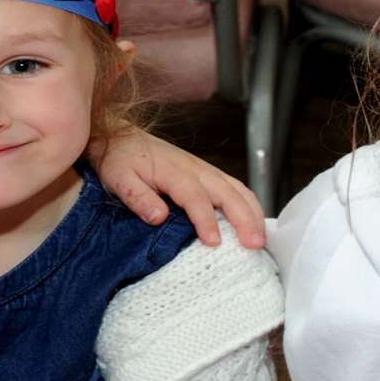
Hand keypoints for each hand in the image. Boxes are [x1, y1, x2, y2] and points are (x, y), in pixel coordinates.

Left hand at [87, 131, 265, 246]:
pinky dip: (249, 204)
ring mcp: (204, 170)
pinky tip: (254, 222)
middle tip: (254, 245)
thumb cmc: (119, 159)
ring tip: (261, 239)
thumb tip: (159, 217)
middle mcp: (195, 169)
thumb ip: (137, 197)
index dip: (206, 220)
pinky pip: (235, 187)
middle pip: (227, 193)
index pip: (195, 198)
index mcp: (173, 171)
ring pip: (237, 189)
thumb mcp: (118, 178)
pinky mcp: (206, 173)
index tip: (214, 243)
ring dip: (252, 212)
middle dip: (244, 219)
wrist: (119, 136)